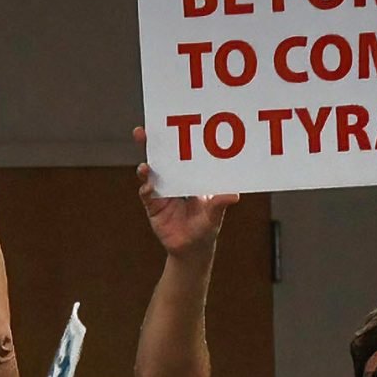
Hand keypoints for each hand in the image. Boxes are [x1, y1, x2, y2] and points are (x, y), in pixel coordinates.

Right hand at [132, 128, 238, 253]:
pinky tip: (148, 187)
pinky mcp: (153, 206)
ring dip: (145, 168)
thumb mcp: (215, 215)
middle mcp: (174, 180)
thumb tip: (234, 195)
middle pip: (160, 158)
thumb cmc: (206, 228)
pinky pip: (147, 195)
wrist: (192, 249)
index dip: (174, 140)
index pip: (181, 153)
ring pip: (150, 174)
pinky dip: (147, 190)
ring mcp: (162, 192)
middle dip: (151, 145)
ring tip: (145, 167)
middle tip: (142, 132)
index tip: (170, 127)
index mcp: (190, 176)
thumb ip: (220, 204)